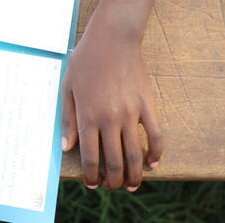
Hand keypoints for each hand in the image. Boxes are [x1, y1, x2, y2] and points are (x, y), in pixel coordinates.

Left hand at [61, 25, 161, 190]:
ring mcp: (131, 113)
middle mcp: (110, 118)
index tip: (92, 183)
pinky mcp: (147, 105)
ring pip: (136, 154)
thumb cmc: (86, 60)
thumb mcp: (68, 87)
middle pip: (115, 161)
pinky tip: (152, 163)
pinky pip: (156, 135)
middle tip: (111, 186)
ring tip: (131, 184)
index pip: (91, 157)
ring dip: (134, 175)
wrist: (112, 37)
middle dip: (113, 181)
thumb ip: (68, 119)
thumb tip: (68, 148)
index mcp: (88, 115)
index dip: (91, 176)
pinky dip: (156, 153)